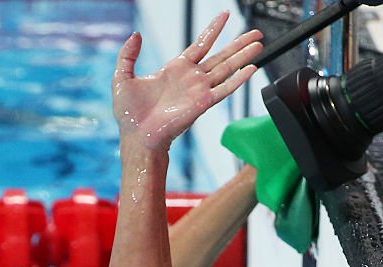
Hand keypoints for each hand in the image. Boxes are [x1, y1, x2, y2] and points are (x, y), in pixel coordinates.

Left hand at [112, 12, 261, 149]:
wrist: (135, 136)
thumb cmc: (129, 114)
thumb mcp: (122, 77)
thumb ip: (128, 55)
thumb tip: (135, 35)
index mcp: (175, 70)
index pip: (200, 44)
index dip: (213, 30)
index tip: (224, 15)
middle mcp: (191, 79)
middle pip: (221, 56)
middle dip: (239, 44)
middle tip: (256, 33)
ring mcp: (198, 90)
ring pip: (226, 68)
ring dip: (243, 56)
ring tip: (259, 44)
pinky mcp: (202, 103)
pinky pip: (224, 89)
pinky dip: (239, 79)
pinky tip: (251, 68)